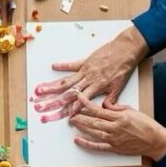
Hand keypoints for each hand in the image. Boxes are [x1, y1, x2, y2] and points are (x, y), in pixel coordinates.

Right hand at [32, 25, 148, 118]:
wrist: (126, 49)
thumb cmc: (123, 68)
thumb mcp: (118, 87)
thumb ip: (110, 100)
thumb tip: (104, 110)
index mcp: (95, 88)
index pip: (78, 104)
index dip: (67, 111)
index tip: (56, 117)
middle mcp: (87, 80)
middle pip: (66, 94)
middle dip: (52, 102)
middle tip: (39, 107)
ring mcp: (85, 70)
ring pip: (65, 81)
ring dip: (51, 86)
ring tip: (39, 90)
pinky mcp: (85, 61)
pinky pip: (72, 64)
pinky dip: (62, 65)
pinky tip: (53, 67)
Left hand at [70, 95, 165, 157]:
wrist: (154, 140)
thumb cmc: (145, 125)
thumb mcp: (132, 110)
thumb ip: (117, 107)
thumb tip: (105, 104)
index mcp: (119, 116)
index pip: (98, 109)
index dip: (86, 104)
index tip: (78, 98)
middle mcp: (115, 127)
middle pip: (93, 121)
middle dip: (80, 116)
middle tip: (70, 113)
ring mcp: (113, 139)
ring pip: (93, 132)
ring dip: (81, 127)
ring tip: (73, 122)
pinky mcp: (114, 148)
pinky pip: (97, 146)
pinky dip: (86, 144)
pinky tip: (78, 140)